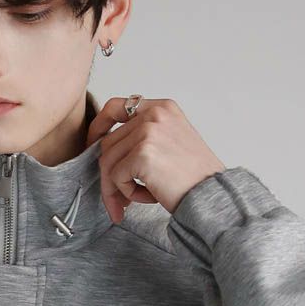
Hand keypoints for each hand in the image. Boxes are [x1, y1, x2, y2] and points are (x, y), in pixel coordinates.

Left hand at [84, 96, 225, 222]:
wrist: (212, 195)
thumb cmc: (194, 177)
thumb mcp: (172, 142)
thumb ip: (143, 138)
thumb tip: (105, 153)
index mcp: (162, 108)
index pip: (115, 106)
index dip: (98, 126)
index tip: (92, 144)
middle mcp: (154, 114)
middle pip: (108, 143)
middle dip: (110, 175)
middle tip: (120, 199)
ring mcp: (148, 132)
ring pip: (108, 162)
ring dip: (118, 187)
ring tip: (138, 199)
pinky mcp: (143, 153)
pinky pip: (116, 177)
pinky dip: (128, 193)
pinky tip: (151, 197)